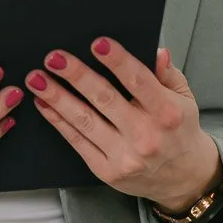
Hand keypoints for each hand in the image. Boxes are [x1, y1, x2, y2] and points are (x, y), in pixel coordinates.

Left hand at [24, 39, 221, 210]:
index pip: (139, 81)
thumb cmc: (179, 131)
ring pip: (84, 121)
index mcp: (167, 113)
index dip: (117, 61)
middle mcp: (146, 135)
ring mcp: (125, 156)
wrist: (184, 179)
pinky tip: (44, 104)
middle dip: (76, 75)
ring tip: (37, 79)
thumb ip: (168, 74)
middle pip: (104, 99)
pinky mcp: (107, 171)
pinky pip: (77, 141)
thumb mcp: (185, 99)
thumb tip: (156, 51)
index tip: (98, 43)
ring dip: (57, 97)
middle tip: (54, 57)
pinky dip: (58, 121)